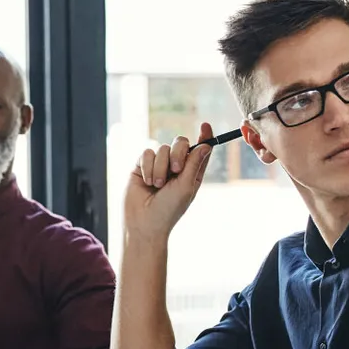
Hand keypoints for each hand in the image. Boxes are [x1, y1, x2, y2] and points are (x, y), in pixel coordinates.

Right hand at [123, 122, 214, 241]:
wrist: (143, 222)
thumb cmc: (168, 210)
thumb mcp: (186, 187)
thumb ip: (194, 164)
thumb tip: (206, 145)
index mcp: (191, 173)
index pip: (200, 150)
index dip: (204, 137)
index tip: (205, 125)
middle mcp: (176, 167)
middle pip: (181, 143)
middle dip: (178, 154)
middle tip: (176, 171)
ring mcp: (158, 165)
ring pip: (162, 148)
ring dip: (160, 167)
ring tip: (157, 185)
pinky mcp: (141, 166)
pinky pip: (146, 153)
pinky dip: (148, 167)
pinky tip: (147, 182)